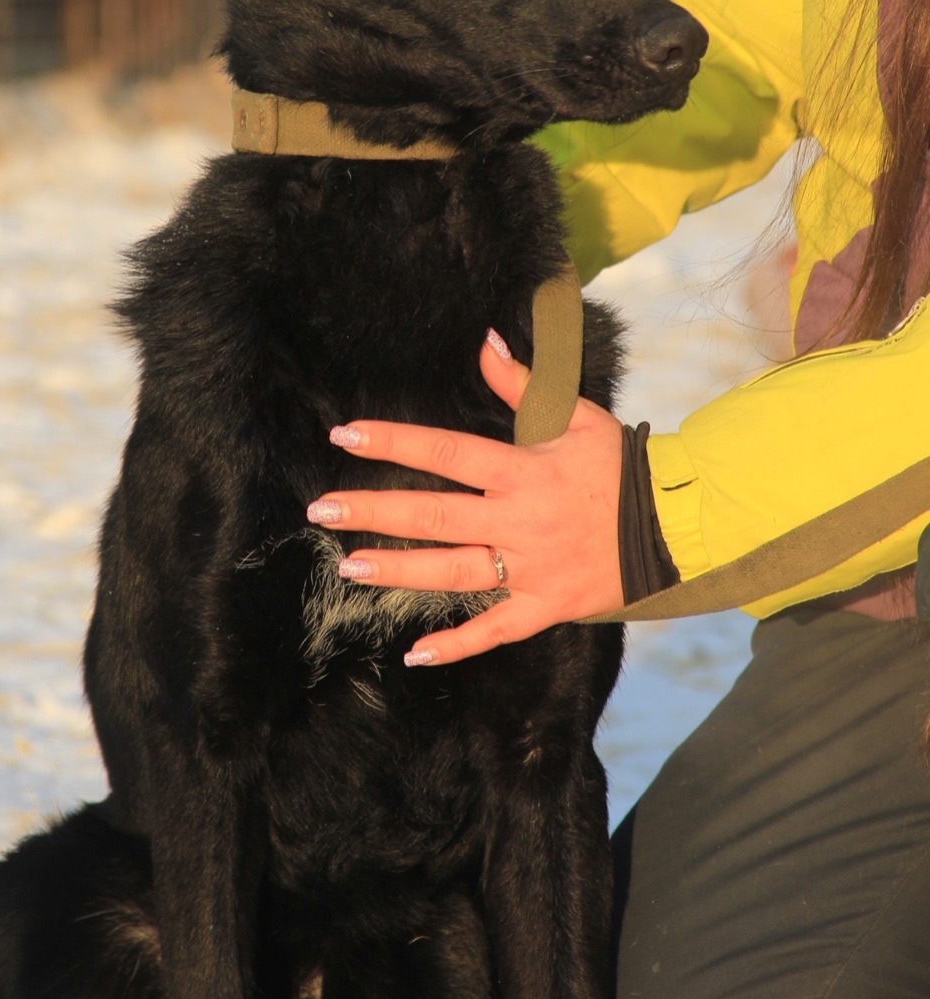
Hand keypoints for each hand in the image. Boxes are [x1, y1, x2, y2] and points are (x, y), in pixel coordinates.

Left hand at [307, 331, 624, 664]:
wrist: (675, 525)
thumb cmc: (619, 465)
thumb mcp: (576, 416)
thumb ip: (525, 385)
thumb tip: (485, 343)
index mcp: (523, 471)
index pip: (445, 453)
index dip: (393, 443)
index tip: (345, 436)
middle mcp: (520, 520)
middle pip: (435, 516)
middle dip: (374, 512)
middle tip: (322, 509)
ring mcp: (531, 568)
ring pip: (453, 573)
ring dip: (399, 571)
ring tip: (349, 567)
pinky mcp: (546, 606)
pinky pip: (496, 631)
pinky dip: (458, 645)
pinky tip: (416, 654)